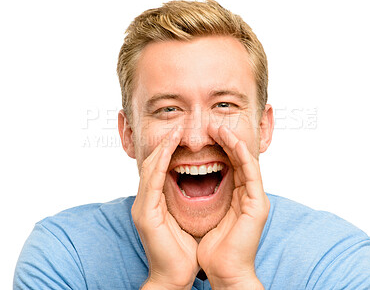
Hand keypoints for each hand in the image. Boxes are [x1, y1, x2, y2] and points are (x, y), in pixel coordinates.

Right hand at [131, 125, 198, 289]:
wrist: (174, 276)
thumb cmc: (182, 251)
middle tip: (178, 127)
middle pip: (152, 165)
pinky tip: (168, 151)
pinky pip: (152, 183)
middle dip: (164, 145)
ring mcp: (142, 208)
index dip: (167, 151)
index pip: (159, 170)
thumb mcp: (182, 219)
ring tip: (174, 132)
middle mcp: (145, 202)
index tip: (180, 135)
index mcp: (154, 203)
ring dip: (162, 149)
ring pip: (150, 169)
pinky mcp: (145, 215)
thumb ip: (180, 201)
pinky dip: (160, 165)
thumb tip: (192, 184)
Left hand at [197, 125, 268, 289]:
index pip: (229, 165)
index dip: (218, 148)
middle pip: (238, 160)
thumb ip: (205, 199)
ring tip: (220, 127)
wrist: (224, 273)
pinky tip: (233, 142)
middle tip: (212, 124)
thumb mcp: (206, 217)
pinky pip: (251, 173)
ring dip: (234, 143)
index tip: (204, 134)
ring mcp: (255, 199)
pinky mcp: (258, 204)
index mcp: (237, 198)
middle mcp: (248, 195)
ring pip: (246, 162)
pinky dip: (242, 155)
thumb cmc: (213, 250)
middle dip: (226, 140)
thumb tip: (189, 184)